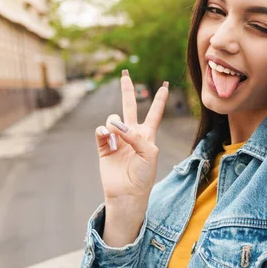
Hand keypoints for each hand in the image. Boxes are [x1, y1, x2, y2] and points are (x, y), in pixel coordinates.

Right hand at [94, 71, 168, 244]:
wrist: (128, 193)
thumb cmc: (143, 175)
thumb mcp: (149, 154)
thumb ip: (136, 136)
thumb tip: (117, 125)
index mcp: (148, 135)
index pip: (154, 112)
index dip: (159, 99)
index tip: (165, 85)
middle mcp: (132, 134)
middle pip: (129, 106)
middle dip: (127, 90)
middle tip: (124, 74)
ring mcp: (117, 139)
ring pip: (113, 119)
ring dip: (115, 125)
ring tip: (117, 139)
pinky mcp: (104, 147)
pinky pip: (101, 132)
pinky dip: (103, 131)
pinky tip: (106, 136)